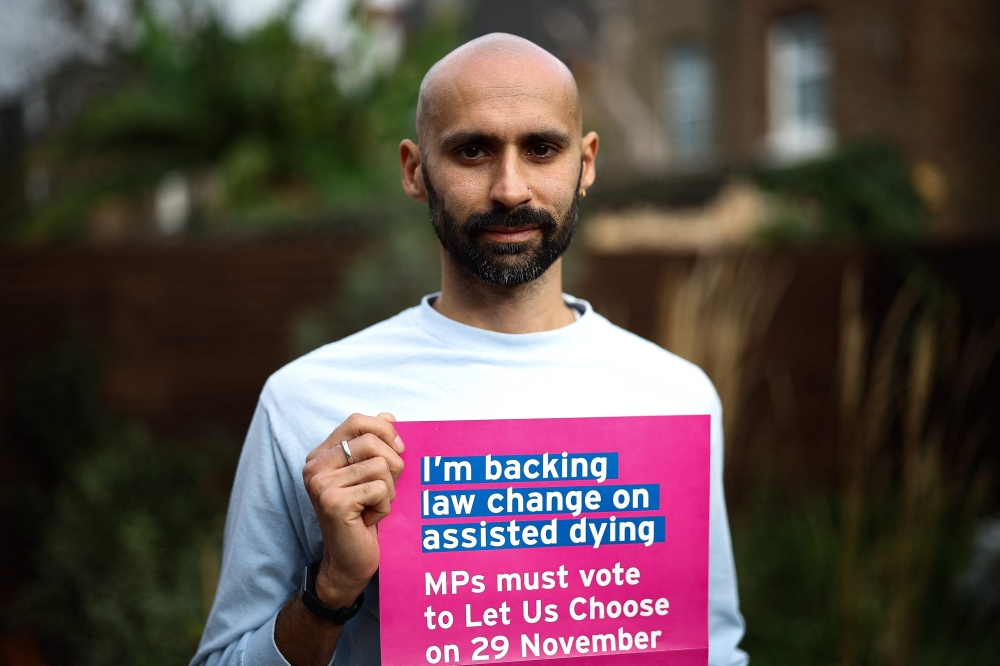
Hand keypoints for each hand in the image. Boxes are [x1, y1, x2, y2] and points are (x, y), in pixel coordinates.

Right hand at [302, 412, 404, 607]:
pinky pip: (380, 489)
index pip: (357, 421)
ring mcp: (321, 484)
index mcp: (321, 455)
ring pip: (381, 466)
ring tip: (372, 506)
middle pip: (373, 441)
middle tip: (385, 489)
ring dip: (388, 490)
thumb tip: (388, 416)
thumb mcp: (369, 474)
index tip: (398, 449)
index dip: (384, 430)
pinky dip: (384, 506)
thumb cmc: (363, 515)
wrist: (349, 562)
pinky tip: (368, 520)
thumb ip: (375, 444)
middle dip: (393, 465)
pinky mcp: (334, 502)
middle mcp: (314, 466)